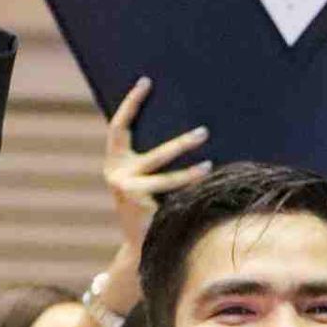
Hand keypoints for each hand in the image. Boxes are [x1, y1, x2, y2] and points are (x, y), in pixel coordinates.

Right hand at [100, 78, 210, 310]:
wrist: (137, 245)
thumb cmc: (145, 205)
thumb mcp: (139, 178)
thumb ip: (147, 159)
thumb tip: (184, 127)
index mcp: (115, 162)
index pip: (119, 127)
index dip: (130, 103)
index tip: (146, 81)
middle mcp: (118, 175)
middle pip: (156, 154)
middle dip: (182, 143)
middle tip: (205, 132)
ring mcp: (128, 194)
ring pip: (167, 179)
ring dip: (191, 173)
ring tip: (210, 164)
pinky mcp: (142, 210)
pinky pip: (172, 198)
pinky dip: (191, 193)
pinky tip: (209, 190)